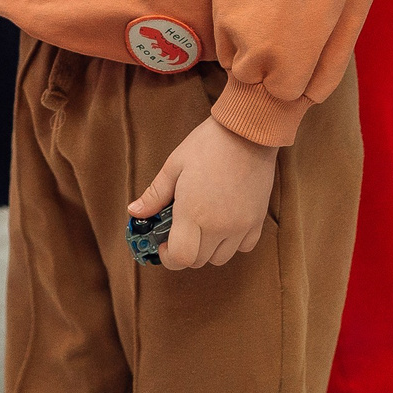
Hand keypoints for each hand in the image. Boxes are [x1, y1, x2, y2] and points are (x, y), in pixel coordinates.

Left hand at [129, 116, 278, 270]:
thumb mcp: (174, 165)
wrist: (248, 131)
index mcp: (193, 213)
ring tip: (203, 225)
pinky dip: (232, 242)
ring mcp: (241, 225)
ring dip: (208, 249)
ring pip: (221, 257)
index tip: (163, 244)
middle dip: (184, 251)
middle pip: (198, 260)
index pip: (180, 258)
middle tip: (180, 230)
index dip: (168, 257)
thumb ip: (155, 195)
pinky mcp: (257, 220)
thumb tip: (134, 212)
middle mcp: (218, 226)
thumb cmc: (208, 144)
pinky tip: (225, 222)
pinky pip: (244, 246)